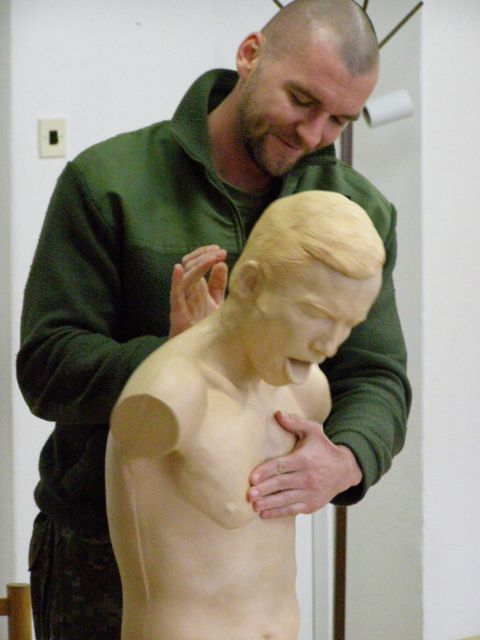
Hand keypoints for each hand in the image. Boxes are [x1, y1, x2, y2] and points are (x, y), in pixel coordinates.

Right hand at [169, 245, 227, 337]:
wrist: (201, 351)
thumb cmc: (206, 327)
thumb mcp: (217, 302)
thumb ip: (218, 285)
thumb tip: (222, 264)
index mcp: (198, 286)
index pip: (196, 263)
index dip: (206, 254)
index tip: (220, 249)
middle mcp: (189, 290)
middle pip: (189, 265)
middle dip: (204, 255)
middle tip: (219, 251)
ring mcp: (182, 299)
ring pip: (185, 276)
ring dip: (198, 264)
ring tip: (213, 257)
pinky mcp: (177, 311)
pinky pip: (174, 293)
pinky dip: (175, 280)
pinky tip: (177, 268)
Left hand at [247, 411, 361, 517]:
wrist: (345, 470)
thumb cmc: (324, 449)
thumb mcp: (313, 431)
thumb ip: (295, 422)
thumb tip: (277, 414)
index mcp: (305, 459)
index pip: (282, 466)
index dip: (266, 472)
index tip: (252, 477)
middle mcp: (308, 477)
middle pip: (282, 484)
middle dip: (265, 490)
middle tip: (249, 494)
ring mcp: (310, 493)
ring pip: (286, 499)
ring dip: (269, 503)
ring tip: (254, 505)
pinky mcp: (311, 504)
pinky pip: (293, 510)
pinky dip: (278, 512)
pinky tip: (264, 513)